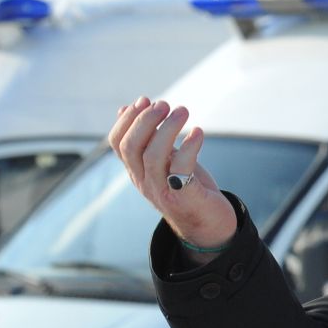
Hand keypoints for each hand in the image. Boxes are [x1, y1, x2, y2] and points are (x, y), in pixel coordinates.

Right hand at [106, 96, 235, 262]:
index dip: (127, 119)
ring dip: (167, 128)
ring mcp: (162, 191)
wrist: (210, 227)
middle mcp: (144, 181)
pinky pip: (181, 168)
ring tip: (183, 111)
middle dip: (145, 120)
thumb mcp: (165, 161)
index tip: (144, 100)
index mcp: (137, 171)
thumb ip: (148, 139)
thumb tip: (124, 108)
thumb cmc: (188, 189)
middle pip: (131, 147)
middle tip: (165, 104)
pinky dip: (189, 146)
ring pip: (153, 155)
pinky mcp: (185, 197)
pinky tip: (198, 132)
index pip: (117, 143)